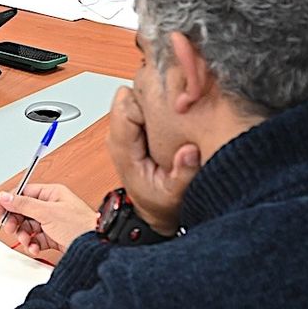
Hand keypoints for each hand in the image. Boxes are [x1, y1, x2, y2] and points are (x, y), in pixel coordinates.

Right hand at [0, 182, 97, 256]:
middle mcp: (51, 206)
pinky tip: (35, 248)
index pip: (24, 193)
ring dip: (24, 235)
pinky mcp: (54, 237)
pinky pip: (36, 239)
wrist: (97, 247)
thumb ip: (24, 204)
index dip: (9, 202)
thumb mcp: (48, 212)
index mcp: (51, 194)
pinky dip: (33, 244)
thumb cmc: (81, 226)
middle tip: (11, 228)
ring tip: (28, 241)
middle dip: (16, 221)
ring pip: (29, 226)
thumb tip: (5, 196)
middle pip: (24, 211)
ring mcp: (53, 222)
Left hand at [105, 87, 198, 236]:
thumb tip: (189, 151)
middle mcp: (118, 135)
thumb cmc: (160, 205)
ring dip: (157, 99)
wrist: (153, 213)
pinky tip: (175, 111)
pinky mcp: (133, 127)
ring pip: (136, 96)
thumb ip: (182, 174)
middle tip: (179, 103)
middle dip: (154, 95)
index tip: (175, 104)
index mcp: (123, 149)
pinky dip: (158, 104)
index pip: (126, 107)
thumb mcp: (175, 195)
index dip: (151, 100)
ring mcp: (124, 130)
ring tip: (179, 107)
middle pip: (130, 96)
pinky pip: (142, 103)